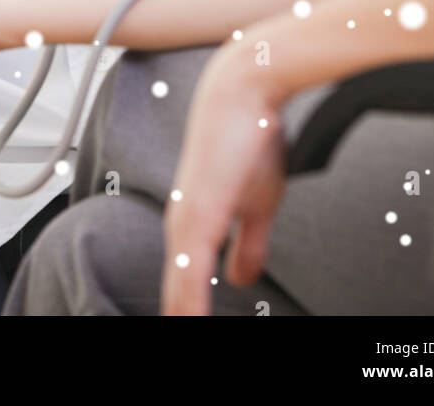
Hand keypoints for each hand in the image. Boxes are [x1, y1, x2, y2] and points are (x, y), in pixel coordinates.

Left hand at [161, 38, 288, 315]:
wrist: (247, 87)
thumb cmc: (252, 137)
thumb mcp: (259, 202)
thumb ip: (248, 242)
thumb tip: (241, 279)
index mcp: (192, 226)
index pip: (183, 291)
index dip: (184, 317)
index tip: (186, 330)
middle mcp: (180, 228)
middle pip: (174, 300)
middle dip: (179, 321)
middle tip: (180, 346)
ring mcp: (183, 224)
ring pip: (176, 298)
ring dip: (180, 320)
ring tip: (181, 341)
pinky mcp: (195, 217)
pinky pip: (187, 280)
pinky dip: (187, 312)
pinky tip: (186, 328)